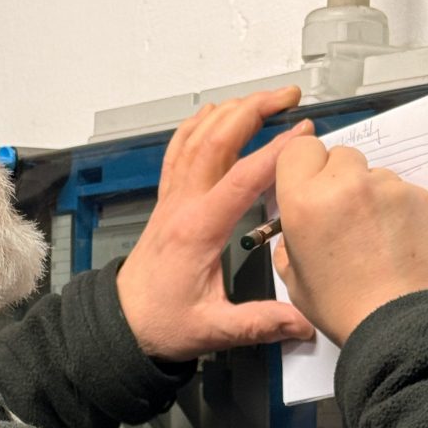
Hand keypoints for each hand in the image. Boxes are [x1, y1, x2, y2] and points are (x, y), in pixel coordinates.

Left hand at [117, 87, 314, 361]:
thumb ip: (259, 323)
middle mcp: (182, 205)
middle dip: (253, 111)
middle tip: (289, 97)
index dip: (275, 152)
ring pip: (196, 139)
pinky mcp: (167, 202)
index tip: (306, 134)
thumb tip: (303, 323)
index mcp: (197, 230)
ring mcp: (172, 199)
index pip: (241, 178)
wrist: (122, 322)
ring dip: (229, 112)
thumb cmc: (161, 323)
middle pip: (215, 141)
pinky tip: (213, 115)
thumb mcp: (212, 329)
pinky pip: (179, 151)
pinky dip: (197, 126)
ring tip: (263, 98)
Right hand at [273, 136, 427, 345]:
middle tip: (342, 215)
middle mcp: (346, 185)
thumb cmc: (344, 308)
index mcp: (304, 201)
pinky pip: (405, 193)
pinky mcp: (425, 198)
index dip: (303, 165)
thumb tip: (293, 230)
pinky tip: (400, 244)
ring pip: (375, 176)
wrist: (405, 326)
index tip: (308, 183)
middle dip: (338, 179)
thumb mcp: (294, 280)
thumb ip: (287, 243)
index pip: (299, 148)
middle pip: (340, 157)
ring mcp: (390, 189)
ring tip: (376, 237)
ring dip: (371, 196)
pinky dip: (400, 211)